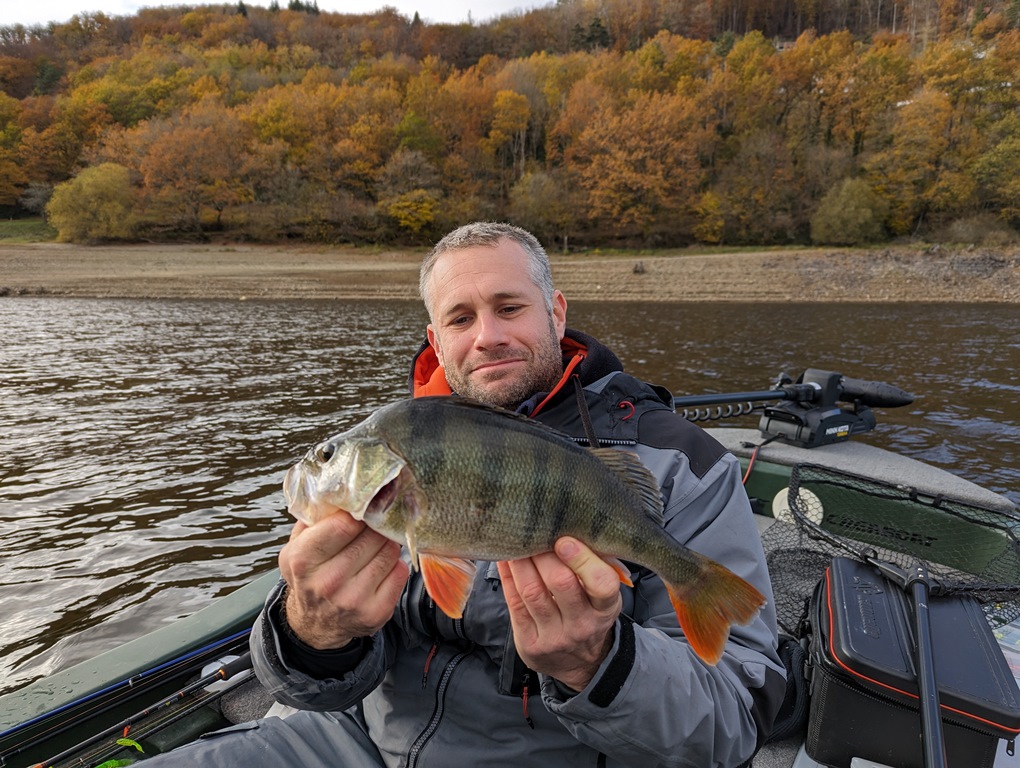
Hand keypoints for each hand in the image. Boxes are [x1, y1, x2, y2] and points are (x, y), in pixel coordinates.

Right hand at [278, 510, 407, 649]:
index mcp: (303, 560)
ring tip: (376, 545)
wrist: (316, 624)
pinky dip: (395, 565)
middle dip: (376, 527)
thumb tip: (340, 493)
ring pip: (389, 552)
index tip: (363, 508)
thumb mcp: (295, 547)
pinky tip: (382, 566)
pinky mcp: (376, 612)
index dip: (359, 512)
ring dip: (387, 544)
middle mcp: (328, 582)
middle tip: (374, 524)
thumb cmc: (310, 577)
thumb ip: (313, 518)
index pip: (345, 524)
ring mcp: (354, 599)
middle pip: (371, 536)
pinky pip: (400, 572)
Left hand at [497, 537, 622, 691]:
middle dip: (544, 553)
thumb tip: (567, 527)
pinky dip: (508, 576)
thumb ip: (592, 565)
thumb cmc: (590, 612)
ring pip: (532, 591)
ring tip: (514, 539)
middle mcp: (582, 624)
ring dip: (521, 561)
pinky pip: (514, 603)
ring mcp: (554, 637)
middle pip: (561, 583)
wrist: (581, 663)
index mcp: (605, 608)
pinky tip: (505, 558)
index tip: (564, 540)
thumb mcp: (602, 595)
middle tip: (532, 530)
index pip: (602, 583)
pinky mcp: (529, 643)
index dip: (582, 559)